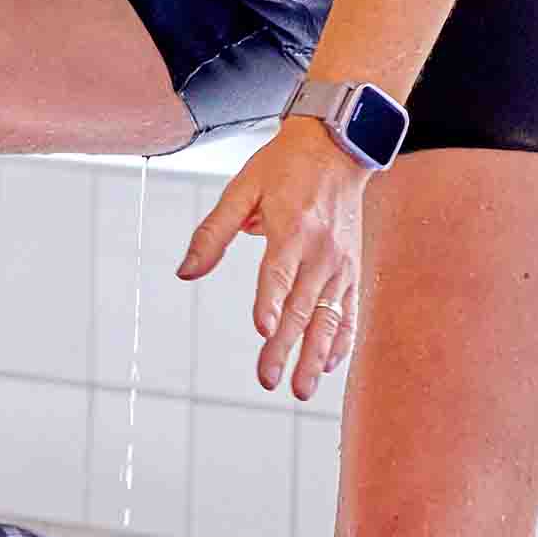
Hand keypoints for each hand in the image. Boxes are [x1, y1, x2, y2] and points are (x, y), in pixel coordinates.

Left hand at [178, 112, 377, 401]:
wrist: (339, 147)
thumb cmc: (284, 167)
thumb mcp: (241, 189)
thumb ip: (212, 233)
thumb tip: (185, 272)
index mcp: (292, 228)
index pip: (278, 272)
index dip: (269, 301)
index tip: (262, 329)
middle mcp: (321, 250)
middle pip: (300, 306)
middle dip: (284, 347)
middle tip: (268, 380)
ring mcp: (340, 264)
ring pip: (327, 318)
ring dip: (314, 356)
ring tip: (300, 389)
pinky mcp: (352, 270)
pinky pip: (348, 312)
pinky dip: (340, 340)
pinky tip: (327, 366)